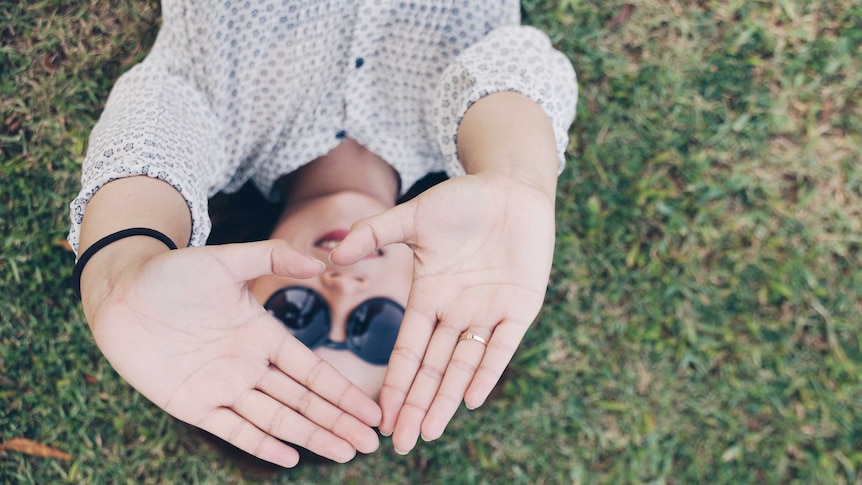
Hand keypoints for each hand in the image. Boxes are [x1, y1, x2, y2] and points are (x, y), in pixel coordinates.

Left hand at [82, 240, 381, 466]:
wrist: (121, 292)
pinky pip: (232, 429)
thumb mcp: (227, 260)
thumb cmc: (173, 273)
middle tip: (371, 443)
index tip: (372, 409)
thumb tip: (320, 260)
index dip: (343, 392)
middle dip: (338, 422)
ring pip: (276, 418)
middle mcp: (249, 366)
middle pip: (303, 401)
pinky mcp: (192, 404)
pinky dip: (261, 444)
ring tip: (345, 452)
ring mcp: (223, 388)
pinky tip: (290, 456)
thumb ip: (272, 256)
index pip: (312, 370)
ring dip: (312, 435)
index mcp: (263, 335)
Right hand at [330, 172, 555, 453]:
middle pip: (433, 369)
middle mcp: (455, 312)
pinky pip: (502, 346)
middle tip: (401, 444)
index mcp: (428, 296)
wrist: (511, 187)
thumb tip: (334, 254)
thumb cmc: (462, 200)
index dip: (395, 383)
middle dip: (416, 405)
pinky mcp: (520, 306)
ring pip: (463, 365)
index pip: (408, 350)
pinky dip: (487, 371)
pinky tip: (470, 399)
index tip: (380, 415)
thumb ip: (376, 233)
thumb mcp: (414, 216)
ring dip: (446, 399)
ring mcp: (488, 311)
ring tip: (429, 432)